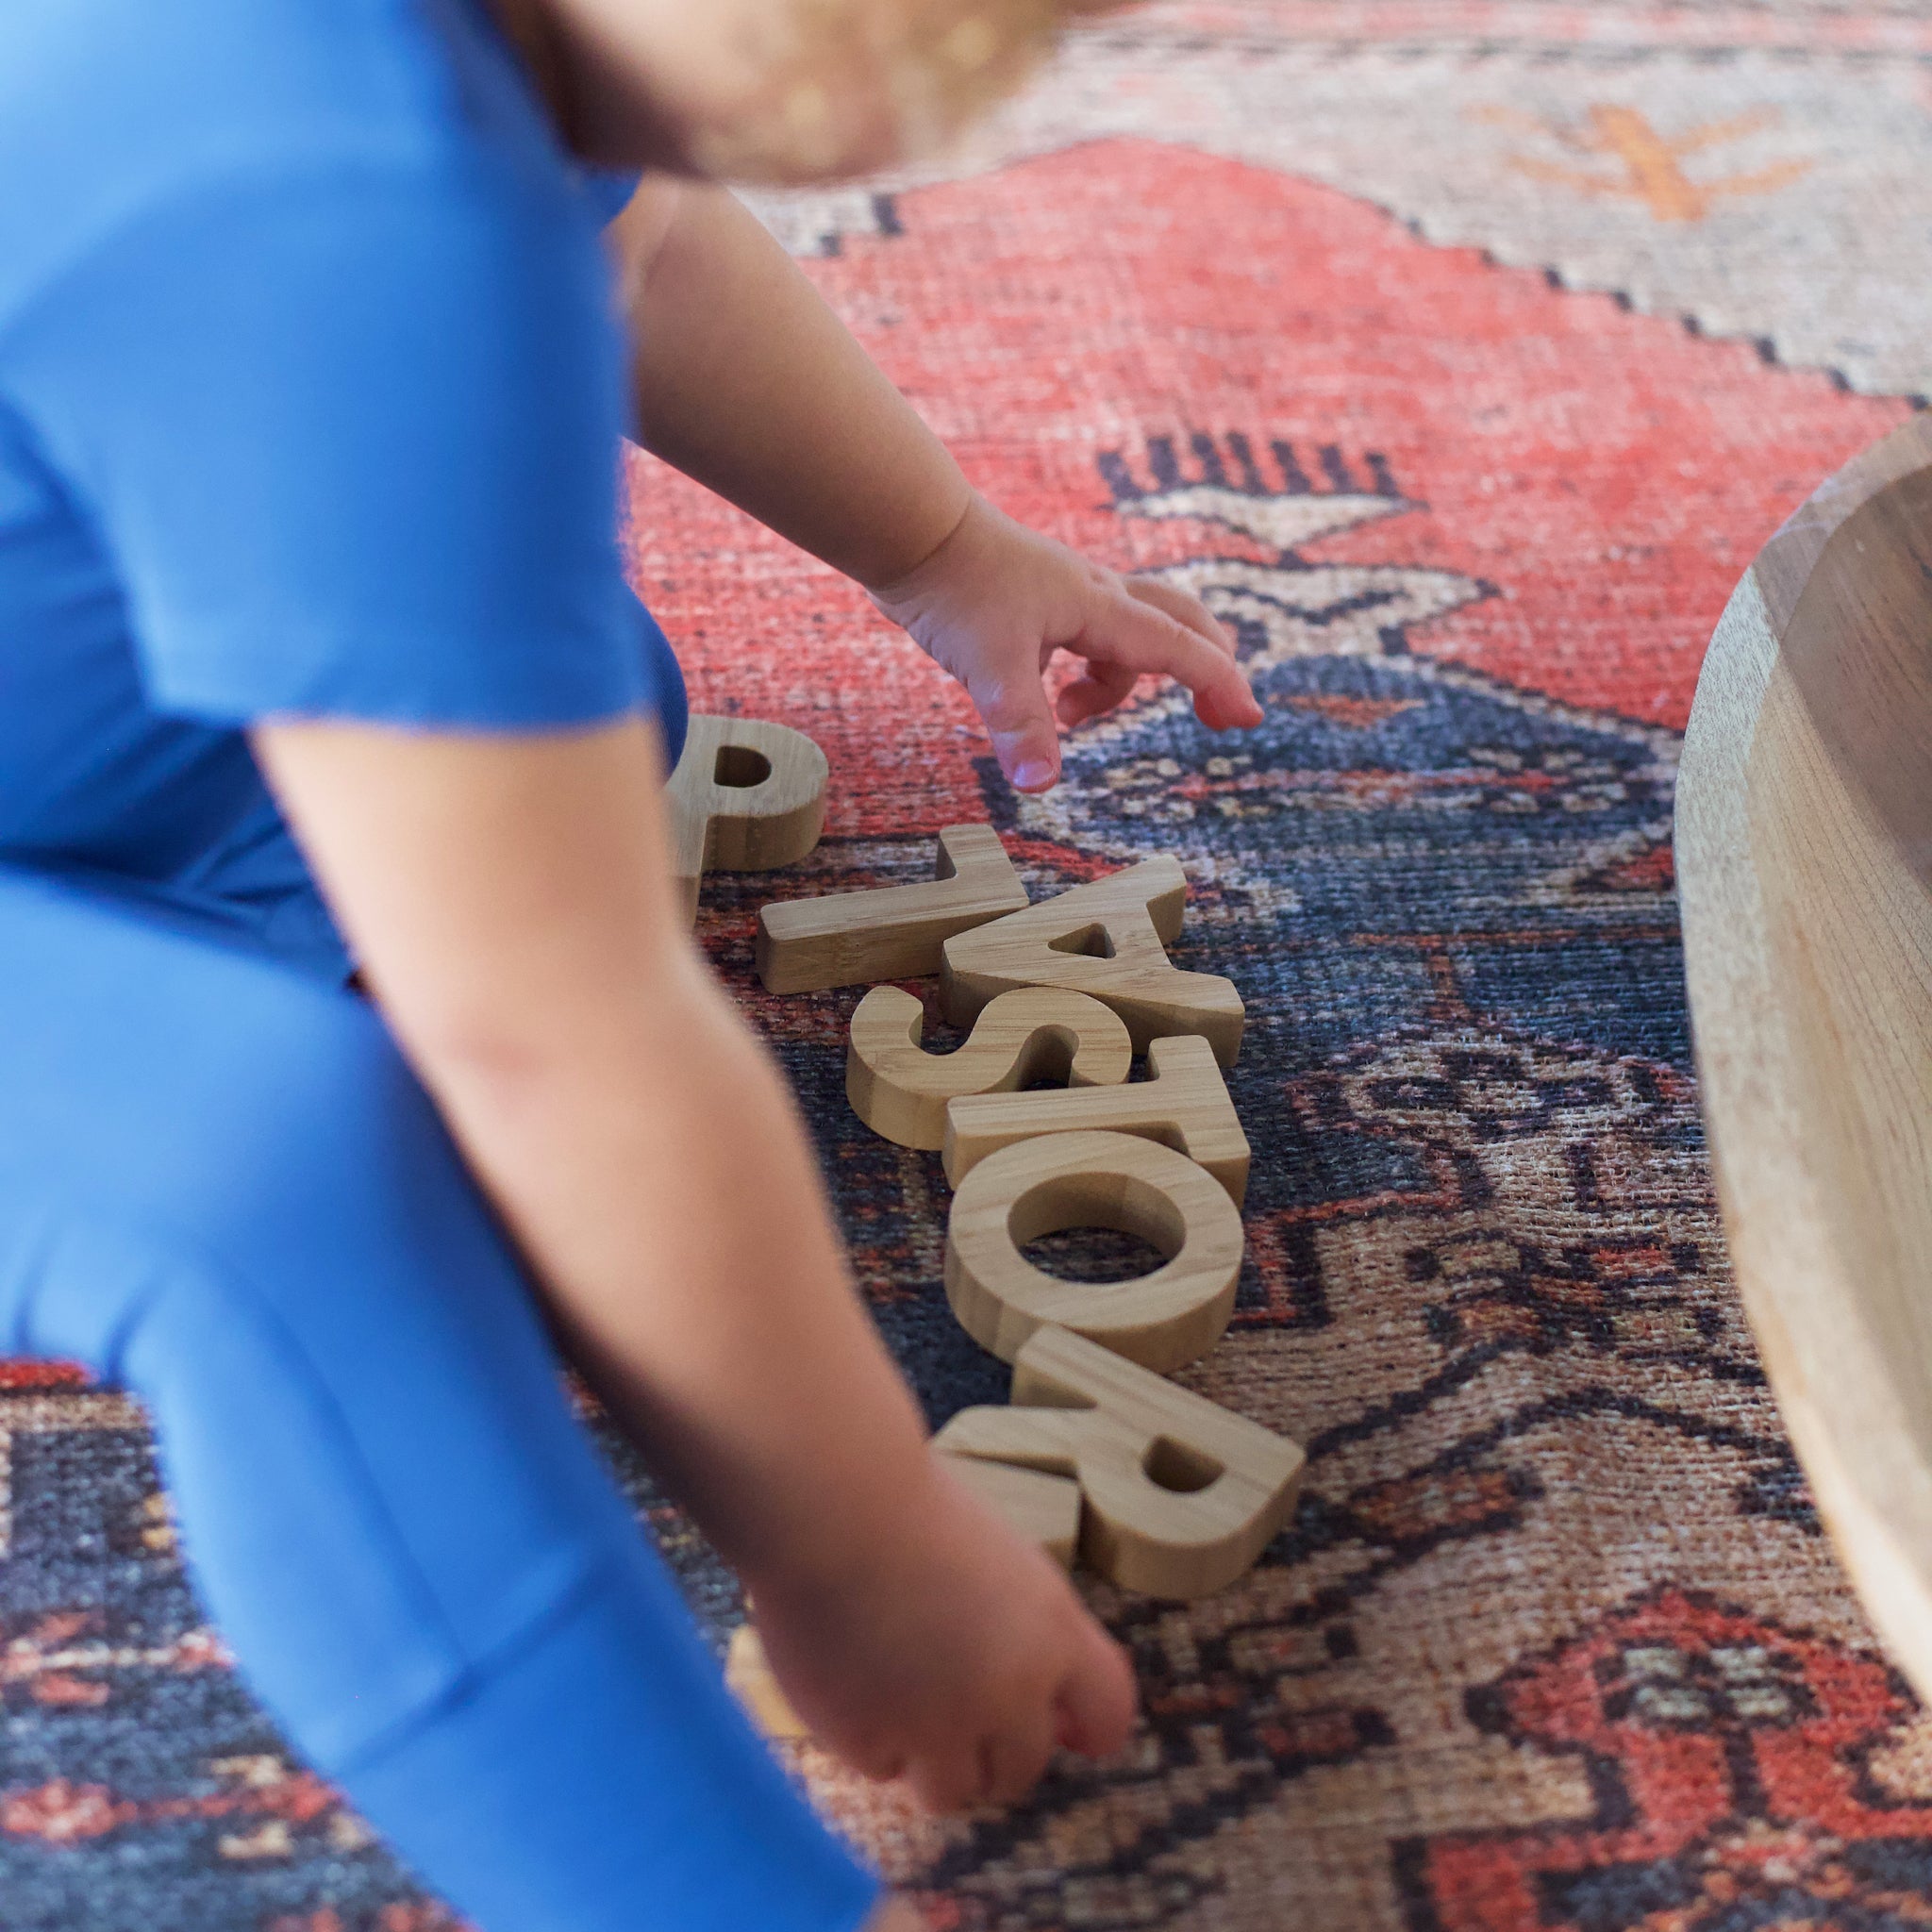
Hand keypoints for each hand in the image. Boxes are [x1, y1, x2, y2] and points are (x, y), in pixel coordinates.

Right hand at [745, 1458, 1137, 1812]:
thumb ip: (1026, 1631)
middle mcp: (1008, 1693)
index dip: (1087, 1728)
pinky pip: (879, 1768)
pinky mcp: (869, 1742)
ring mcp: (937, 1727)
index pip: (1107, 1713)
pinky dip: (866, 1737)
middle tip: (953, 1713)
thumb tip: (1032, 1696)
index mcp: (1052, 1634)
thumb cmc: (910, 1509)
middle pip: (1021, 1770)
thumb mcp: (1001, 1560)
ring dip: (931, 1762)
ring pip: (952, 1791)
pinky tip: (848, 1677)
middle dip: (992, 1751)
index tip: (1066, 1731)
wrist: (830, 1502)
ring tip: (897, 1703)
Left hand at [869, 493, 1263, 792]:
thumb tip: (1040, 787)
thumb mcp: (989, 665)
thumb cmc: (955, 585)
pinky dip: (1083, 673)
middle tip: (1218, 719)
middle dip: (1205, 668)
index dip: (1218, 683)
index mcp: (1099, 606)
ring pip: (1127, 636)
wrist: (912, 528)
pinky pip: (1086, 637)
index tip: (1249, 720)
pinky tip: (1041, 694)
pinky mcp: (1039, 597)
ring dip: (1116, 685)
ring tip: (1066, 716)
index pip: (1177, 648)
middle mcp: (1095, 593)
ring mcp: (1068, 591)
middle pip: (1179, 621)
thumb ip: (1019, 726)